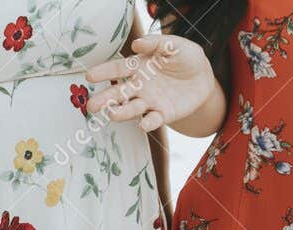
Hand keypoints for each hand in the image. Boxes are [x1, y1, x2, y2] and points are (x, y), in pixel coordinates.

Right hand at [86, 35, 217, 132]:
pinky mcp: (162, 114)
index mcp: (139, 66)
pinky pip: (153, 120)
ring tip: (112, 115)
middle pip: (119, 93)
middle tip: (91, 106)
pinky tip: (144, 124)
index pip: (118, 69)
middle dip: (105, 99)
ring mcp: (149, 101)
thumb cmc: (185, 57)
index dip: (104, 72)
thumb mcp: (174, 45)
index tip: (89, 76)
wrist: (202, 77)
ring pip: (132, 108)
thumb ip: (157, 43)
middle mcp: (140, 86)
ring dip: (122, 113)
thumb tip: (137, 44)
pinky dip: (148, 122)